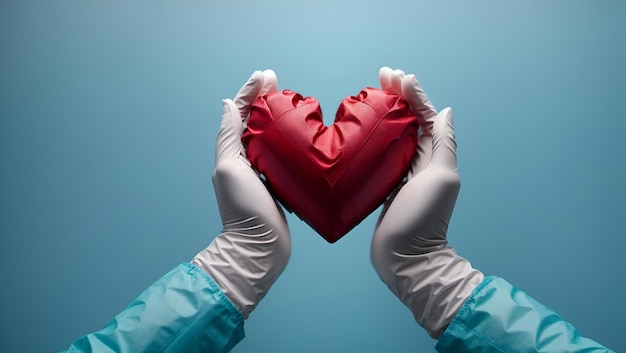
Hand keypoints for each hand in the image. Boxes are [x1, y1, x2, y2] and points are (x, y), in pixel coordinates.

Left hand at [192, 70, 290, 318]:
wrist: (260, 248)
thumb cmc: (243, 209)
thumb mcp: (229, 168)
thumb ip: (228, 137)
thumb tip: (226, 104)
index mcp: (232, 155)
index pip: (238, 114)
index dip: (249, 92)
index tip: (264, 75)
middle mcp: (245, 162)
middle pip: (254, 122)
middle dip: (263, 99)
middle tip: (277, 81)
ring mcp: (262, 175)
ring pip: (269, 138)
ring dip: (277, 117)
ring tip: (290, 101)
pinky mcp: (279, 187)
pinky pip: (283, 157)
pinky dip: (290, 142)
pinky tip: (301, 135)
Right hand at [370, 67, 482, 337]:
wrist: (405, 258)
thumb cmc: (424, 218)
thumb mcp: (442, 177)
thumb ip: (444, 144)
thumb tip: (446, 111)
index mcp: (435, 156)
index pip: (425, 116)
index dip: (413, 94)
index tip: (397, 76)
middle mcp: (420, 162)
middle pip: (409, 120)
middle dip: (398, 96)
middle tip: (382, 75)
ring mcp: (401, 174)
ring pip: (394, 135)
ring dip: (385, 112)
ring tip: (371, 93)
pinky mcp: (383, 186)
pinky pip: (380, 154)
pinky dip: (373, 137)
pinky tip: (362, 129)